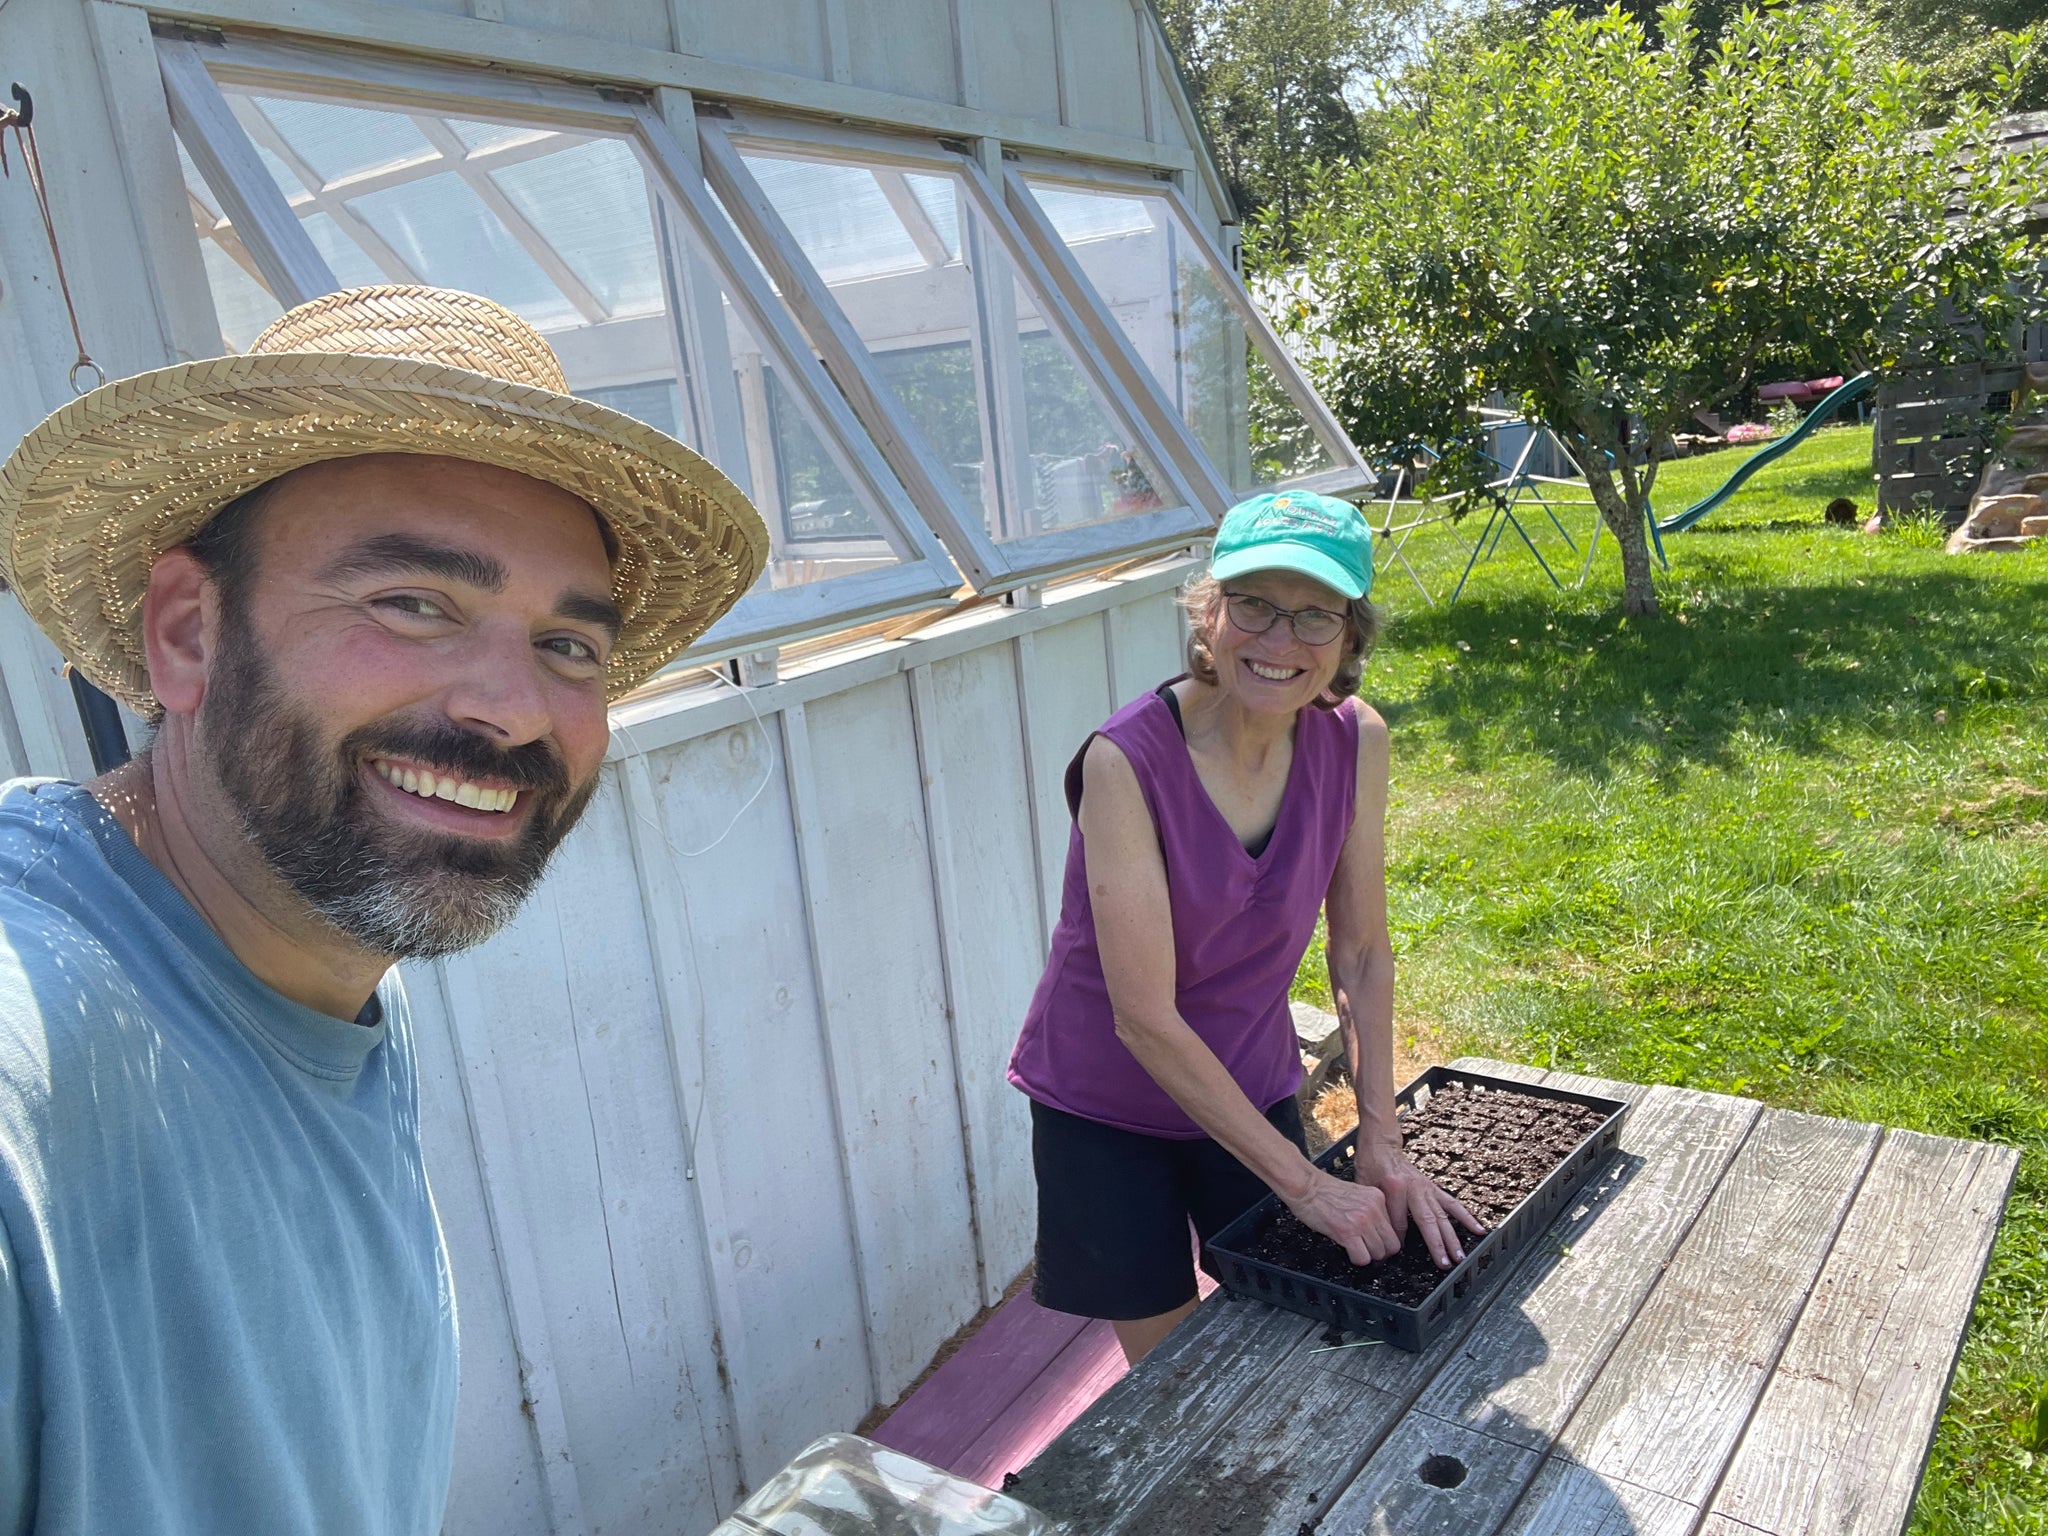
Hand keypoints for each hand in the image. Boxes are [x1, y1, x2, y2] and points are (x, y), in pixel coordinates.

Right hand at [1280, 1167, 1401, 1265]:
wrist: (1305, 1185)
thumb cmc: (1324, 1190)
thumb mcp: (1357, 1193)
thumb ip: (1370, 1208)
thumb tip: (1377, 1229)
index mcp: (1377, 1197)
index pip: (1395, 1228)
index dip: (1386, 1240)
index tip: (1379, 1244)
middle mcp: (1373, 1209)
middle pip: (1391, 1244)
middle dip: (1381, 1252)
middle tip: (1369, 1251)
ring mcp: (1361, 1221)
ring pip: (1379, 1253)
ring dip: (1368, 1256)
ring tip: (1356, 1250)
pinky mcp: (1347, 1232)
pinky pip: (1362, 1257)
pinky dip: (1357, 1259)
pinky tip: (1348, 1252)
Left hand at [1352, 1142, 1486, 1269]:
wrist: (1381, 1147)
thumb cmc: (1371, 1166)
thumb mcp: (1366, 1189)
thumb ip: (1377, 1212)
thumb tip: (1384, 1238)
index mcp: (1395, 1187)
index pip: (1399, 1222)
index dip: (1398, 1240)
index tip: (1397, 1253)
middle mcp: (1415, 1188)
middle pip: (1428, 1221)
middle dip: (1437, 1245)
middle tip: (1445, 1264)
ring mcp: (1427, 1188)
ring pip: (1443, 1216)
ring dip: (1453, 1238)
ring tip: (1461, 1256)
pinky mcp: (1434, 1188)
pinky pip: (1453, 1204)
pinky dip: (1467, 1217)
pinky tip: (1479, 1229)